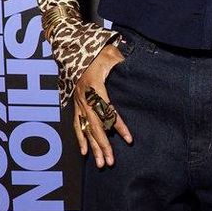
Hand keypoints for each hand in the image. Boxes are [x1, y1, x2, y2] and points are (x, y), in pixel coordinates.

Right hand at [73, 43, 132, 167]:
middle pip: (94, 126)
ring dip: (93, 147)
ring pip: (86, 129)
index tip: (129, 139)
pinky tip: (85, 153)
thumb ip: (122, 65)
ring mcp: (78, 102)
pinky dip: (81, 139)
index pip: (107, 110)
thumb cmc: (95, 51)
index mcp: (94, 86)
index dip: (118, 125)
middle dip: (103, 145)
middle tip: (110, 161)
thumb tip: (138, 72)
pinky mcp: (75, 103)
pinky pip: (77, 124)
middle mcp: (84, 98)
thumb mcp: (111, 54)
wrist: (73, 47)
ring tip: (101, 163)